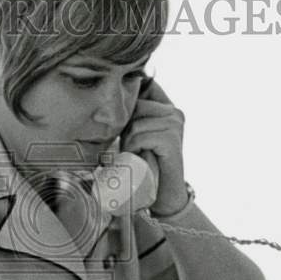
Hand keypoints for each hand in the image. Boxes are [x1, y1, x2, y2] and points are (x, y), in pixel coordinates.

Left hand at [121, 78, 187, 216]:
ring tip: (136, 153)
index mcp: (167, 107)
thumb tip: (105, 101)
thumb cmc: (145, 163)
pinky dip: (134, 149)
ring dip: (129, 141)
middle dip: (126, 126)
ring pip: (135, 123)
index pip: (145, 85)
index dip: (128, 98)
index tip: (123, 118)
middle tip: (131, 145)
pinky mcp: (171, 139)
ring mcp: (174, 125)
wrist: (163, 193)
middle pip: (136, 105)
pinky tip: (140, 157)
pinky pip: (140, 136)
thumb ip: (131, 117)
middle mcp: (174, 112)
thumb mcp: (138, 135)